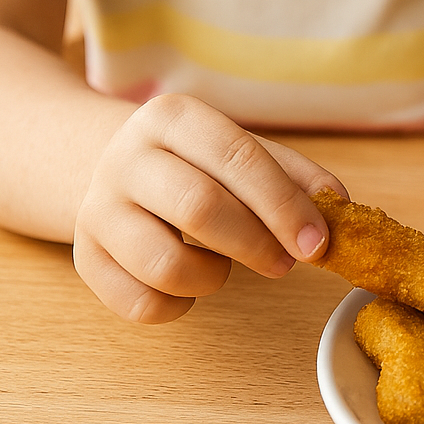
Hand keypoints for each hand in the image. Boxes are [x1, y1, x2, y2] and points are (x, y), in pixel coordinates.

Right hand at [72, 95, 344, 323]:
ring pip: (165, 264)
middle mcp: (126, 157)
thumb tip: (339, 205)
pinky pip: (141, 304)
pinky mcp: (85, 258)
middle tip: (285, 262)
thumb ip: (293, 175)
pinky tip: (190, 284)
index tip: (317, 243)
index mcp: (173, 117)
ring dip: (213, 277)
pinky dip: (179, 306)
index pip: (237, 157)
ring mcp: (97, 209)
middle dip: (256, 244)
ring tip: (225, 265)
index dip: (283, 205)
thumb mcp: (242, 151)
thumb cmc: (197, 163)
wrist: (110, 167)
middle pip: (200, 208)